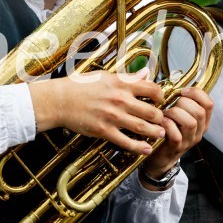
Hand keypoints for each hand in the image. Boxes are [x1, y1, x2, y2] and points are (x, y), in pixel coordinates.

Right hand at [28, 68, 164, 154]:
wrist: (60, 100)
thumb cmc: (80, 86)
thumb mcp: (105, 76)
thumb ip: (128, 77)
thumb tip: (146, 73)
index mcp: (121, 83)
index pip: (152, 88)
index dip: (161, 96)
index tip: (160, 101)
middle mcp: (120, 99)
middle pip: (152, 111)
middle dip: (160, 118)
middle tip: (162, 120)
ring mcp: (113, 116)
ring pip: (143, 128)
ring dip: (156, 132)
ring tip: (160, 134)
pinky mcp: (104, 131)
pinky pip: (126, 142)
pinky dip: (139, 147)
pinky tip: (146, 149)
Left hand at [142, 87, 212, 180]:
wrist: (161, 158)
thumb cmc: (168, 131)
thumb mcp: (179, 117)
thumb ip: (181, 103)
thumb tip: (174, 82)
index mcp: (202, 121)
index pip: (209, 103)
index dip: (197, 93)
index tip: (183, 91)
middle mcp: (199, 131)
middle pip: (200, 112)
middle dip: (183, 103)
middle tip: (171, 105)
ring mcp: (189, 140)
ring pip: (190, 122)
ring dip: (175, 113)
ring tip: (165, 114)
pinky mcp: (177, 147)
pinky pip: (176, 134)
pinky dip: (167, 125)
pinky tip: (161, 123)